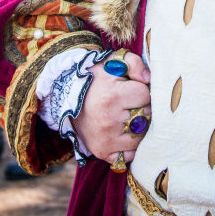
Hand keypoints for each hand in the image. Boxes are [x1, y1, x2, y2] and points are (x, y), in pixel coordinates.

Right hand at [72, 50, 150, 165]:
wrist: (66, 98)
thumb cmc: (94, 79)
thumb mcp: (111, 62)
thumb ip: (134, 63)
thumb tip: (148, 79)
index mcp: (112, 97)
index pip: (145, 95)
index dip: (140, 90)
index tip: (128, 88)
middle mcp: (108, 121)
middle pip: (146, 116)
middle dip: (141, 107)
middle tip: (126, 103)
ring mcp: (106, 140)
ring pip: (141, 136)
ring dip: (138, 127)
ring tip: (124, 116)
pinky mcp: (102, 152)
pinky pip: (130, 153)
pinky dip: (129, 145)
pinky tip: (121, 132)